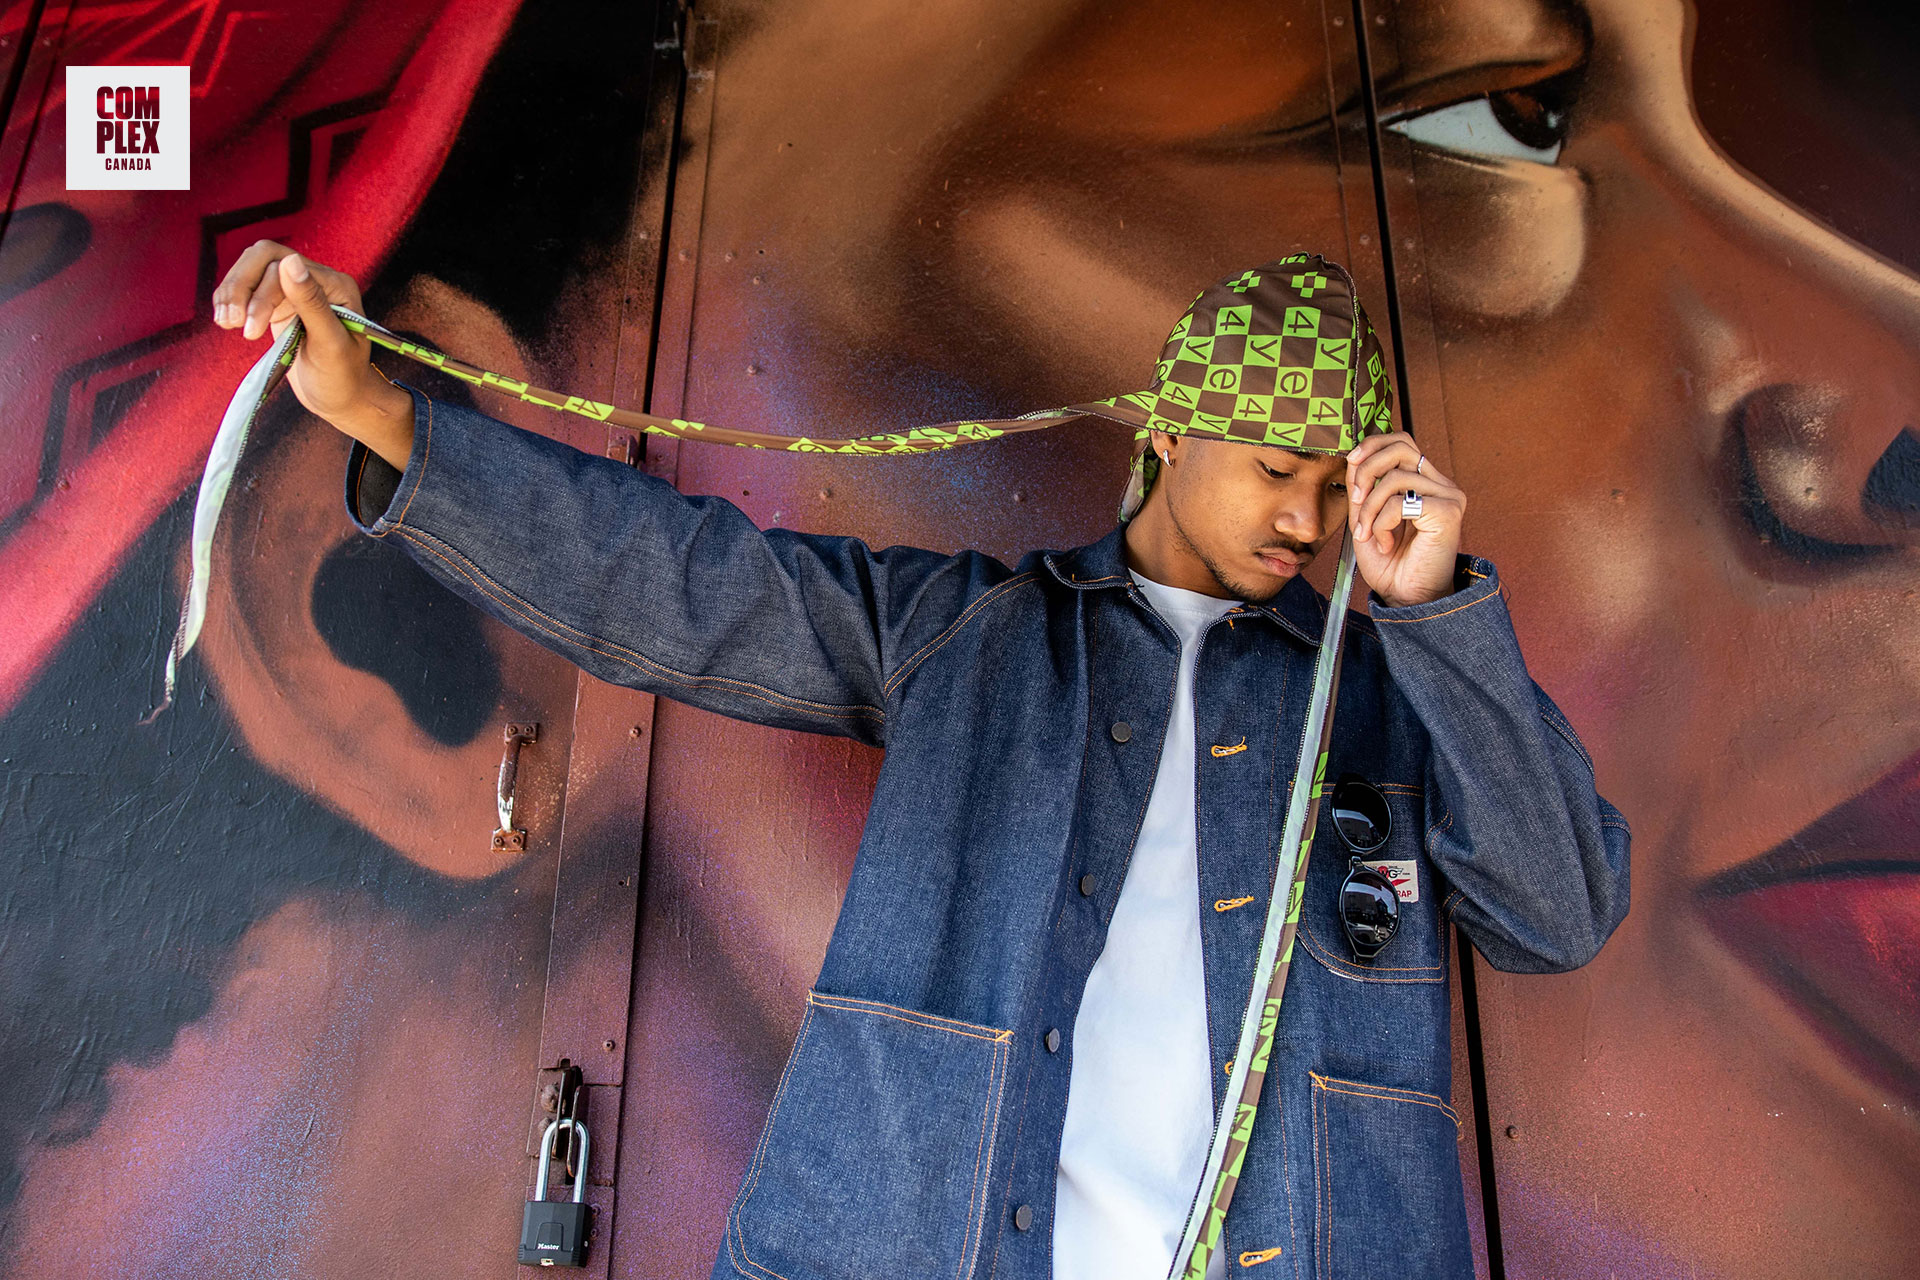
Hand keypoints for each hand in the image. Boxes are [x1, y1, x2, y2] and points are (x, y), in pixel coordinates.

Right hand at [212, 240, 411, 446]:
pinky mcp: (279, 303)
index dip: (262, 294)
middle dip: (240, 287)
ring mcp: (295, 290)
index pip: (286, 267)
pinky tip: (226, 320)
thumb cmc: (343, 377)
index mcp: (335, 285)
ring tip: (226, 323)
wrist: (340, 398)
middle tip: (229, 323)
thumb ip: (312, 303)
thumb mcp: (330, 344)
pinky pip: (248, 288)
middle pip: (264, 258)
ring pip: (252, 269)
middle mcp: (316, 280)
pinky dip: (231, 300)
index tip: (250, 331)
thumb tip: (290, 261)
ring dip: (231, 293)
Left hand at [1344, 431, 1465, 607]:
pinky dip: (1382, 523)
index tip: (1351, 462)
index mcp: (1423, 482)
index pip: (1401, 441)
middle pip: (1401, 445)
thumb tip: (1353, 456)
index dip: (1373, 445)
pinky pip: (1400, 502)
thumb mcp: (1365, 516)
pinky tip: (1386, 543)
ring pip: (1394, 478)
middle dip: (1367, 468)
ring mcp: (1448, 496)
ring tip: (1369, 534)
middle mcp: (1440, 484)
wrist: (1405, 597)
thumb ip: (1362, 486)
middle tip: (1355, 498)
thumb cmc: (1389, 563)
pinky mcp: (1447, 512)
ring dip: (1369, 509)